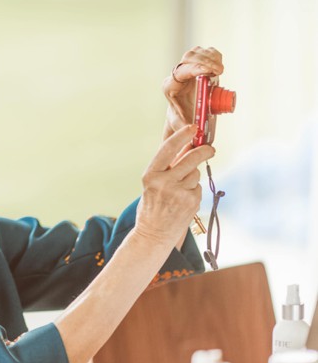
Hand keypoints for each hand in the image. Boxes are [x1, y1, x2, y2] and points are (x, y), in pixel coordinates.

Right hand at [135, 125, 214, 248]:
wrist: (153, 234)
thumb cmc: (152, 206)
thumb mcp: (152, 184)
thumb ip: (167, 167)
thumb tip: (187, 147)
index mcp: (151, 175)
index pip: (168, 149)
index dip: (182, 136)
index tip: (193, 127)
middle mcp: (164, 183)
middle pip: (191, 158)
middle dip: (204, 151)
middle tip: (210, 149)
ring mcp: (179, 193)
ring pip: (195, 173)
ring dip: (192, 176)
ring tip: (180, 189)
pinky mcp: (191, 202)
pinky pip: (198, 187)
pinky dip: (193, 190)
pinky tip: (182, 200)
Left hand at [162, 47, 223, 139]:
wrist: (183, 111)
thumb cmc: (181, 117)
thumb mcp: (180, 123)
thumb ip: (184, 128)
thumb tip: (194, 130)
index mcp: (170, 86)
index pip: (181, 72)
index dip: (194, 69)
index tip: (208, 72)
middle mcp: (176, 74)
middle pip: (188, 58)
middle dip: (205, 62)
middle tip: (219, 71)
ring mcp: (186, 66)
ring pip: (196, 52)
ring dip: (211, 57)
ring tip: (220, 70)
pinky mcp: (196, 62)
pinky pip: (205, 52)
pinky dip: (214, 55)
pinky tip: (219, 63)